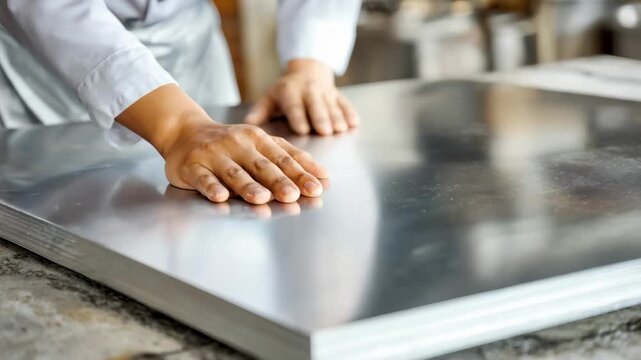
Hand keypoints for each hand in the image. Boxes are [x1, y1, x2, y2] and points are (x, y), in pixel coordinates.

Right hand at [116, 85, 326, 204]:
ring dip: (247, 186)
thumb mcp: (262, 145)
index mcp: (257, 139)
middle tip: (293, 195)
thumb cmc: (231, 144)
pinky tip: (221, 197)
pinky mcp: (192, 166)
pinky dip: (212, 188)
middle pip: (260, 165)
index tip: (316, 188)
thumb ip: (291, 158)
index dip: (300, 173)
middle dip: (278, 181)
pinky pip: (203, 178)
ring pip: (233, 173)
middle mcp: (237, 144)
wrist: (185, 133)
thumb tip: (325, 176)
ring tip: (261, 198)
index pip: (282, 158)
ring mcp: (214, 155)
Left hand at [245, 59, 358, 135]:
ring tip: (340, 129)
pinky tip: (354, 123)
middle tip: (325, 131)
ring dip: (337, 117)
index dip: (299, 117)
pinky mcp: (338, 95)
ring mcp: (325, 93)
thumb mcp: (269, 97)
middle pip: (316, 106)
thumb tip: (246, 124)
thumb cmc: (285, 91)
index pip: (294, 106)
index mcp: (290, 92)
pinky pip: (345, 103)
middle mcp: (309, 90)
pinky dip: (350, 112)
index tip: (302, 129)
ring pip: (332, 105)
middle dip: (321, 118)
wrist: (308, 71)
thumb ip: (260, 111)